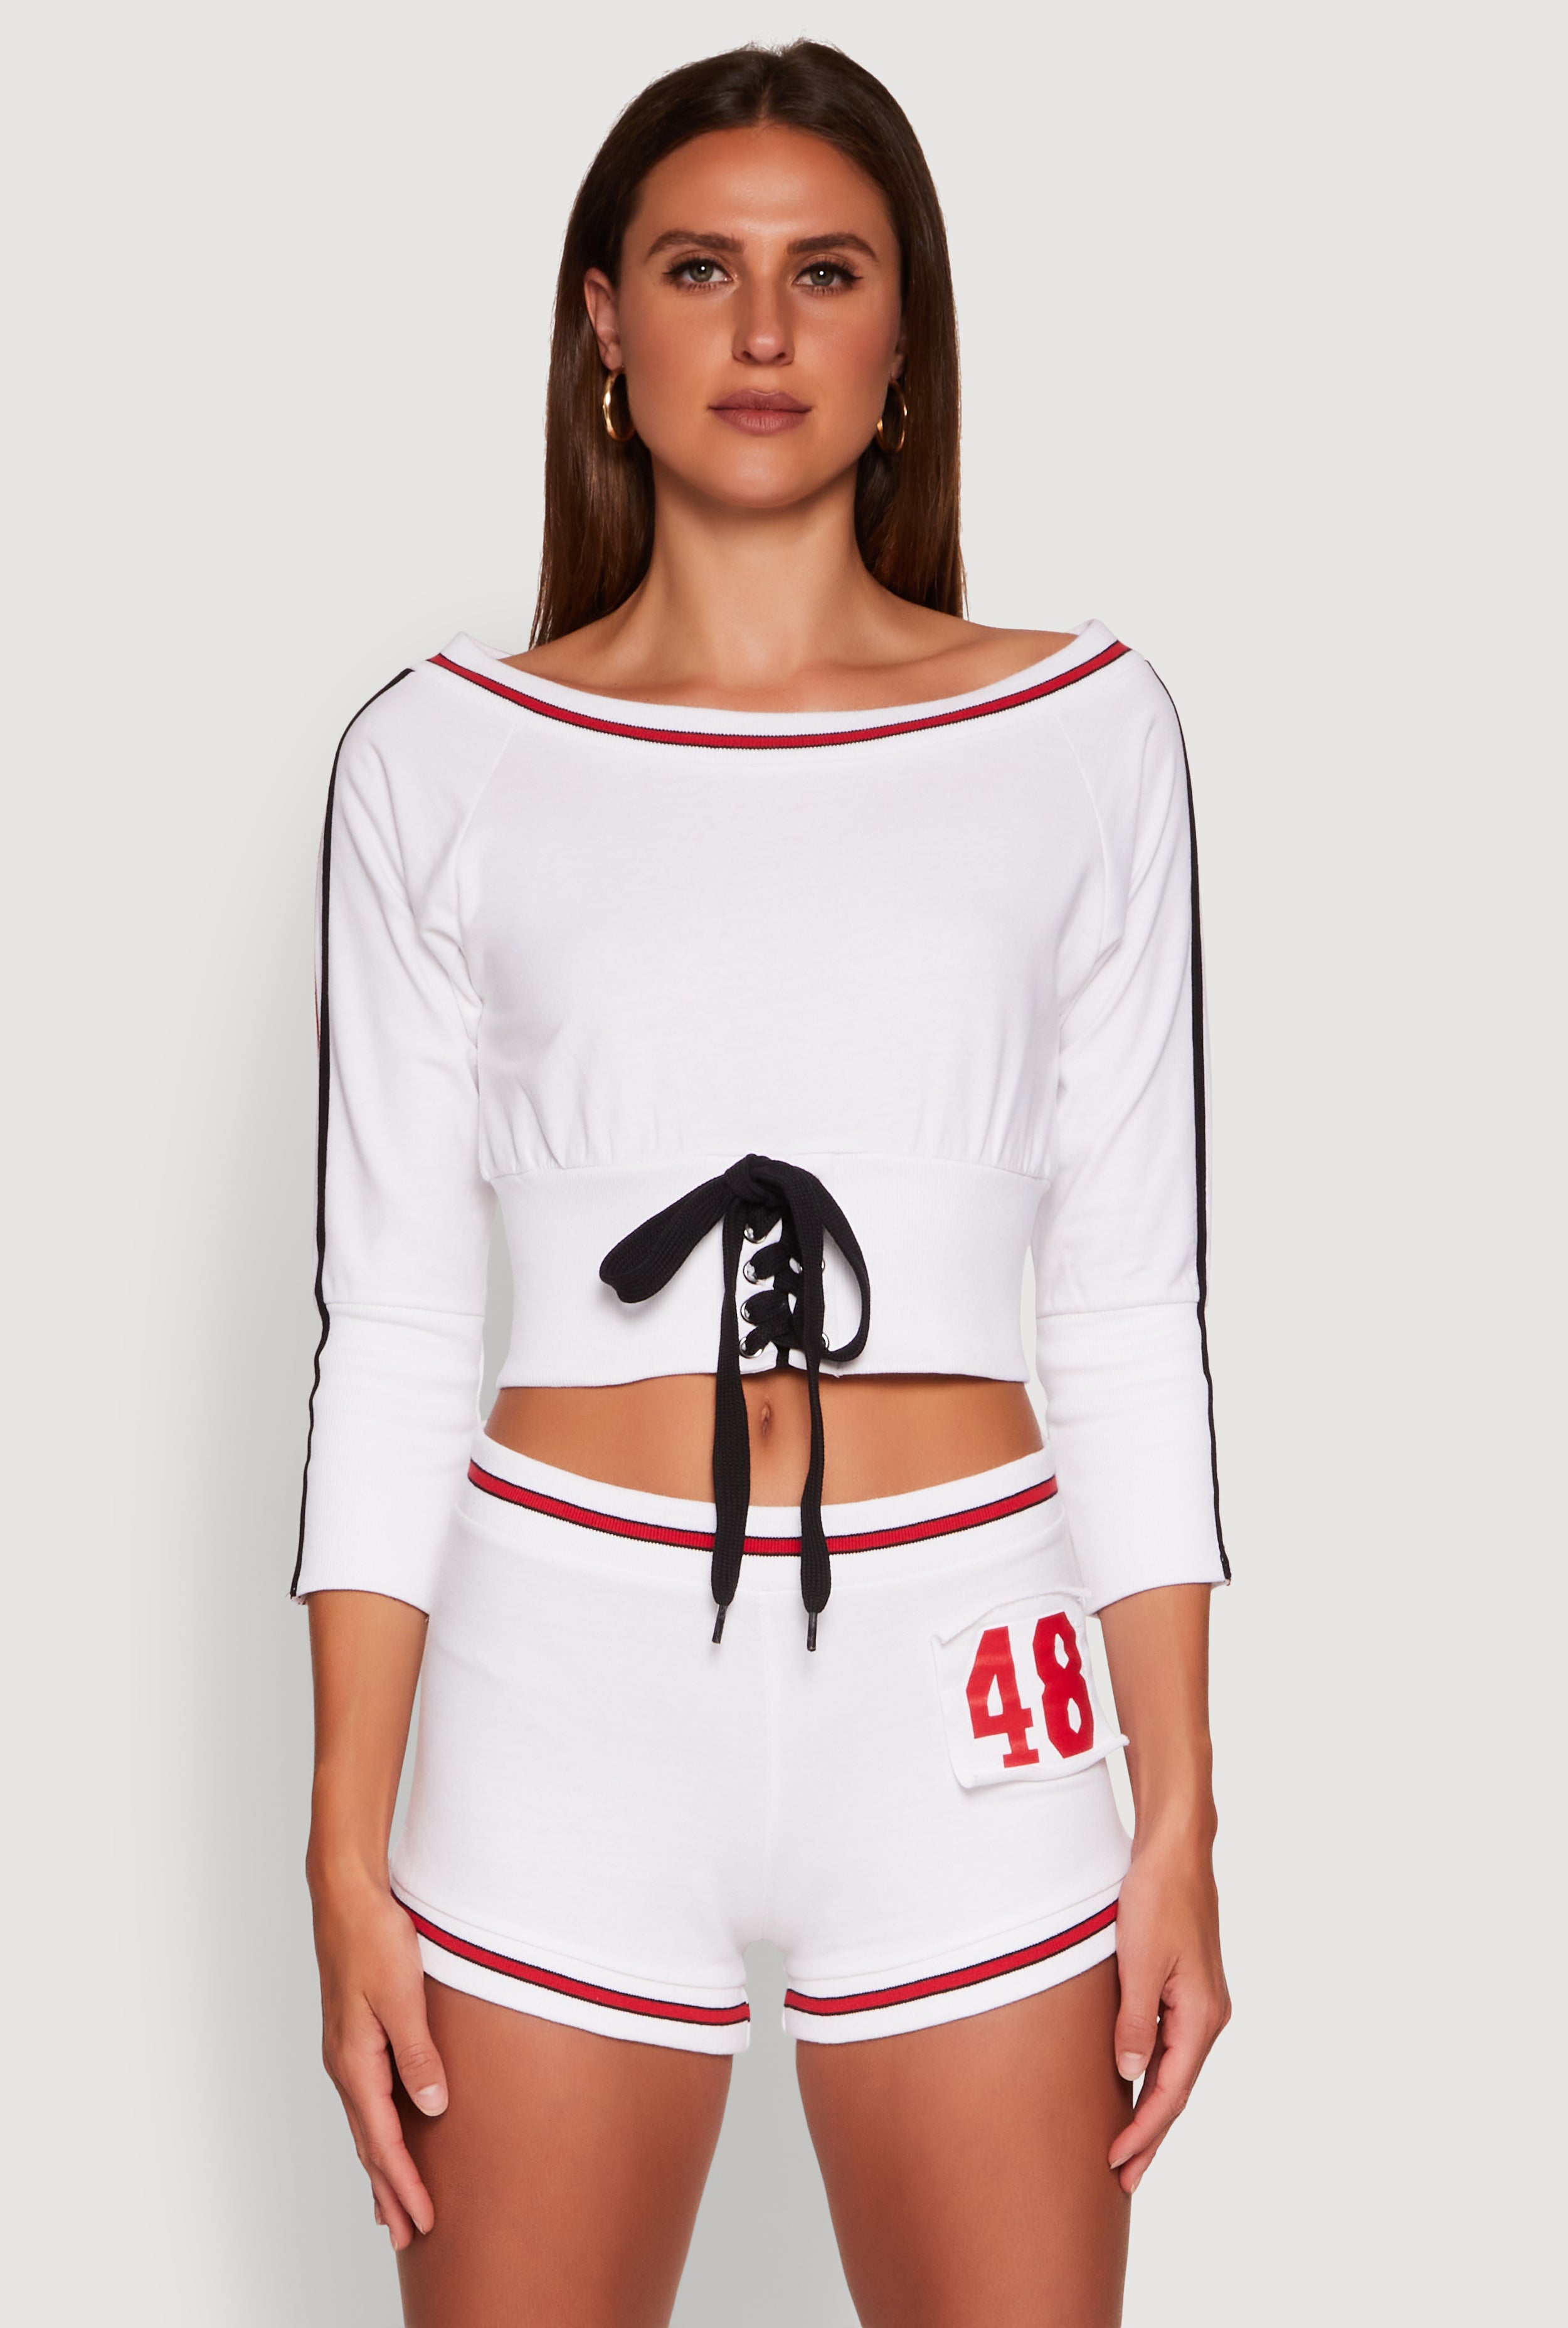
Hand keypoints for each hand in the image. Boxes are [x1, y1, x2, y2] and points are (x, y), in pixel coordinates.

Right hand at [311, 1870, 447, 2248]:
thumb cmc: (374, 1938)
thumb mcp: (403, 1996)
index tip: (423, 2222)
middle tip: (407, 2238)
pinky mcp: (353, 2035)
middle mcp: (345, 2064)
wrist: (345, 1895)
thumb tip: (431, 2110)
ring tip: (391, 2207)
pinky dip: (374, 2132)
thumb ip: (418, 2054)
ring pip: (363, 2125)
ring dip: (379, 2168)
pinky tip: (383, 2137)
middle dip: (387, 2192)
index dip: (404, 2184)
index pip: (382, 2141)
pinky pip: (364, 2100)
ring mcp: (346, 2051)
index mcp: (355, 2061)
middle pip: (367, 2144)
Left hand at [1107, 1819, 1229, 2193]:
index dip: (1144, 2131)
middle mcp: (1209, 2016)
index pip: (1171, 2092)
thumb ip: (1135, 2022)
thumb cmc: (1157, 1899)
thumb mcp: (1139, 1962)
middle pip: (1177, 2090)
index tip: (1118, 2163)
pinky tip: (1136, 2089)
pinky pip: (1172, 2046)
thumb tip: (1130, 2076)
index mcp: (1202, 2016)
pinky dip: (1154, 2075)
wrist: (1175, 1852)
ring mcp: (1201, 2003)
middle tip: (1124, 2180)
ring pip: (1175, 2070)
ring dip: (1152, 2109)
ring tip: (1127, 2148)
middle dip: (1151, 2136)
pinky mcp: (1188, 1989)